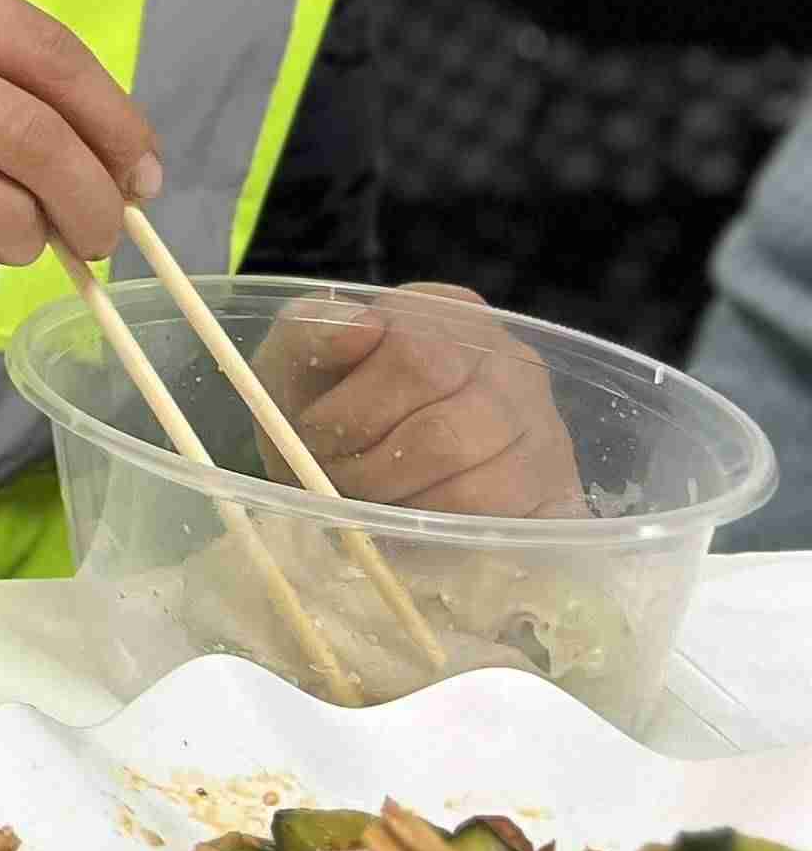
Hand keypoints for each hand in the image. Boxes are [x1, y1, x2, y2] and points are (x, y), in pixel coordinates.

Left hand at [251, 281, 588, 515]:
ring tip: (372, 501)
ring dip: (407, 507)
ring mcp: (544, 428)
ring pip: (480, 487)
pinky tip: (417, 526)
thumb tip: (363, 327)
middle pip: (447, 432)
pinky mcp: (558, 493)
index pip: (418, 355)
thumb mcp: (291, 358)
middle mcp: (510, 363)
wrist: (340, 463)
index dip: (356, 411)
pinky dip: (449, 536)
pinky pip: (511, 526)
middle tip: (339, 480)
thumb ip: (310, 331)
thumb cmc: (317, 402)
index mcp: (446, 314)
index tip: (315, 434)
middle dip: (374, 468)